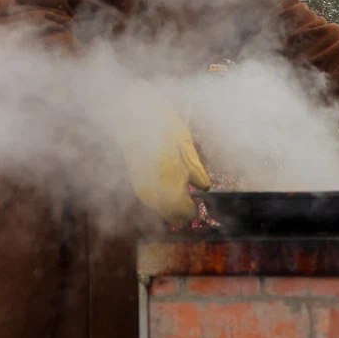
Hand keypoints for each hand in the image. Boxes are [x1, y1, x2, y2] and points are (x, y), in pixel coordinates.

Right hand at [118, 106, 210, 227]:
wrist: (133, 118)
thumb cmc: (162, 127)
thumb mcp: (185, 144)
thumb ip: (195, 169)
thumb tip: (205, 187)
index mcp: (169, 184)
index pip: (187, 214)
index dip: (196, 207)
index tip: (200, 198)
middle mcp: (154, 194)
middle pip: (174, 219)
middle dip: (184, 210)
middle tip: (191, 194)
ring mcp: (143, 191)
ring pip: (163, 212)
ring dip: (173, 206)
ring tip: (180, 185)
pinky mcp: (136, 186)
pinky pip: (153, 202)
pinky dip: (163, 199)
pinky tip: (167, 183)